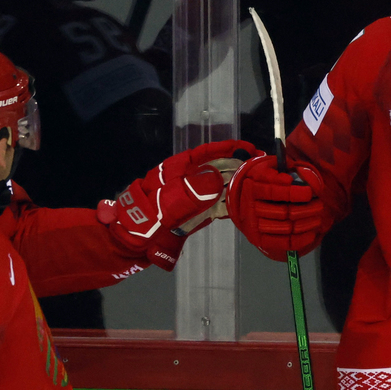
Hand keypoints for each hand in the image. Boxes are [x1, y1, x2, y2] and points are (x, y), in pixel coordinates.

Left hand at [97, 139, 260, 269]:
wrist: (131, 242)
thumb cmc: (148, 216)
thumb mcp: (170, 201)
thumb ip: (194, 190)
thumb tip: (217, 178)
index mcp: (178, 169)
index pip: (206, 153)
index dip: (227, 149)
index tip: (247, 147)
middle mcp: (187, 180)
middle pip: (216, 168)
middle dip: (237, 166)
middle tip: (258, 167)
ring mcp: (190, 197)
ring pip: (218, 187)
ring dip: (235, 185)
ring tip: (255, 184)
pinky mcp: (193, 214)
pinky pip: (214, 206)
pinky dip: (227, 204)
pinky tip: (240, 204)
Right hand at [227, 153, 325, 260]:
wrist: (244, 202)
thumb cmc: (263, 183)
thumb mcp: (268, 168)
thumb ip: (281, 168)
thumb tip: (293, 174)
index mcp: (252, 188)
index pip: (273, 192)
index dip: (292, 193)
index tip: (309, 192)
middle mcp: (250, 208)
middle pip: (282, 212)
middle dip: (305, 209)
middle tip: (319, 205)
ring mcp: (254, 226)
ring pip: (285, 228)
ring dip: (305, 223)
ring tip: (318, 217)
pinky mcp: (259, 240)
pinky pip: (282, 243)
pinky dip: (300, 240)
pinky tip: (312, 233)